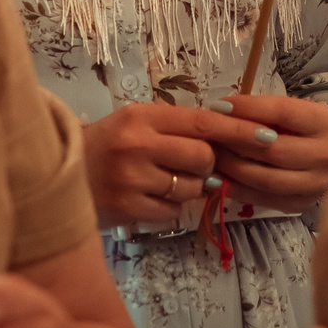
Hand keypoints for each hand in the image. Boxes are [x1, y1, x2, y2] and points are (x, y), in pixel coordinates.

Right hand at [82, 101, 267, 231]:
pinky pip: (172, 211)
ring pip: (190, 187)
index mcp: (143, 117)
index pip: (203, 122)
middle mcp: (137, 144)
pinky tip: (146, 197)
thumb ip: (177, 127)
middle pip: (202, 158)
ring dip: (186, 188)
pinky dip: (167, 207)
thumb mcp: (137, 124)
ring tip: (158, 180)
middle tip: (185, 165)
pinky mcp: (127, 208)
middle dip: (204, 165)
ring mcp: (131, 178)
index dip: (239, 131)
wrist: (59, 174)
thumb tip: (228, 138)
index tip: (269, 136)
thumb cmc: (107, 146)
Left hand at [205, 94, 327, 215]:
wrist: (327, 161)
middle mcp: (324, 154)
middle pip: (272, 150)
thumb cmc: (300, 132)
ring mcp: (315, 183)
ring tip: (210, 159)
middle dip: (235, 143)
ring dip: (232, 169)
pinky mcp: (300, 203)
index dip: (247, 108)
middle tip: (209, 136)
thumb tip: (220, 112)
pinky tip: (217, 180)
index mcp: (322, 122)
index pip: (281, 111)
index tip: (219, 107)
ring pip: (265, 179)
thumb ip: (261, 113)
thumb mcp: (289, 114)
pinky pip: (261, 198)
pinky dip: (236, 189)